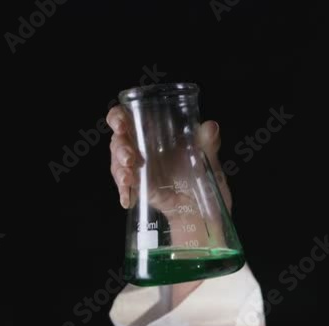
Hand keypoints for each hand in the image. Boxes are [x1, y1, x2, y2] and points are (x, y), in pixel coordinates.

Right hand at [106, 105, 231, 212]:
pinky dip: (124, 191)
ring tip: (128, 177)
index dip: (118, 117)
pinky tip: (128, 198)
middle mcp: (140, 147)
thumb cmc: (203, 174)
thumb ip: (208, 141)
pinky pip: (124, 186)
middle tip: (128, 157)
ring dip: (120, 169)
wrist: (203, 205)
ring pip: (117, 162)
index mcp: (153, 132)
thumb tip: (211, 126)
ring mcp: (137, 167)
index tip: (120, 123)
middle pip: (118, 140)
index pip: (127, 117)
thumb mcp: (207, 157)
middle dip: (119, 147)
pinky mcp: (138, 186)